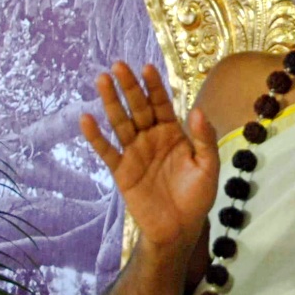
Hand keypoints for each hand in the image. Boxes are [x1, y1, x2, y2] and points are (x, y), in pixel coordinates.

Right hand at [80, 62, 219, 254]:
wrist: (179, 228)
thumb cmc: (196, 196)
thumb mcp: (208, 167)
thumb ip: (204, 139)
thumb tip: (198, 111)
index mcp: (173, 132)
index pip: (161, 103)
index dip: (154, 86)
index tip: (147, 68)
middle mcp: (151, 138)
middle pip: (138, 107)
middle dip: (129, 87)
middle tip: (118, 65)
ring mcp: (135, 153)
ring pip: (120, 123)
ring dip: (111, 102)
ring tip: (102, 80)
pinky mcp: (122, 171)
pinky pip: (107, 151)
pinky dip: (96, 137)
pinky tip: (86, 119)